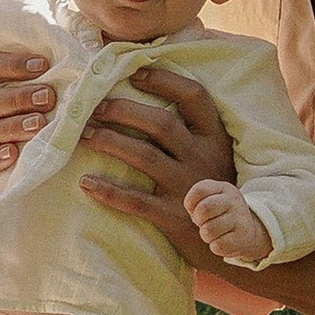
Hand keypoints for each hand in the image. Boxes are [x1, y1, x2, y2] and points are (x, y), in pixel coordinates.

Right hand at [0, 50, 55, 195]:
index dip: (13, 64)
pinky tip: (13, 153)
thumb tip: (64, 72)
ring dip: (13, 126)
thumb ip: (31, 89)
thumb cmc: (15, 129)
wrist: (3, 174)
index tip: (43, 64)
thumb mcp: (18, 106)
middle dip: (18, 97)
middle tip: (48, 97)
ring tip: (39, 124)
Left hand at [76, 64, 235, 265]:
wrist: (231, 240)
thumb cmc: (212, 188)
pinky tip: (85, 182)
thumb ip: (191, 130)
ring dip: (109, 141)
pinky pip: (136, 201)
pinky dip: (109, 191)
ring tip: (83, 135)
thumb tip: (146, 90)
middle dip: (123, 111)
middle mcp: (203, 159)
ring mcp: (189, 188)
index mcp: (215, 138)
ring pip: (144, 157)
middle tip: (94, 107)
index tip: (134, 74)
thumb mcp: (214, 154)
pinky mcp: (175, 218)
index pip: (194, 96)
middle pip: (160, 124)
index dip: (164, 80)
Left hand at [184, 177, 273, 271]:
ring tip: (214, 232)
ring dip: (205, 235)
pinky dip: (215, 246)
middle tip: (204, 223)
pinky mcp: (242, 238)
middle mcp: (234, 201)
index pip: (200, 190)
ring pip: (208, 230)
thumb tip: (194, 214)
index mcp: (224, 188)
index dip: (190, 203)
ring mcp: (240, 219)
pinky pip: (217, 246)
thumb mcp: (211, 199)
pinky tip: (222, 241)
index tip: (195, 209)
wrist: (248, 230)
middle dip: (198, 219)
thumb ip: (197, 201)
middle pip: (203, 209)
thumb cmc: (221, 213)